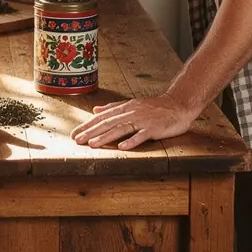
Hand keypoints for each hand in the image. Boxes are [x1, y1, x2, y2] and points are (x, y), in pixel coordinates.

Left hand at [71, 94, 198, 149]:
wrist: (178, 104)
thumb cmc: (154, 107)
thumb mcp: (131, 104)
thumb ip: (113, 107)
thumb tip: (95, 110)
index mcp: (124, 108)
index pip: (102, 117)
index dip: (87, 125)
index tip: (74, 133)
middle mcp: (130, 113)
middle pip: (108, 123)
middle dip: (91, 132)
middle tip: (76, 140)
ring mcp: (142, 121)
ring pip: (120, 129)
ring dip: (105, 137)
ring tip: (92, 144)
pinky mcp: (154, 128)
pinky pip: (142, 135)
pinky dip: (132, 141)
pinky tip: (122, 147)